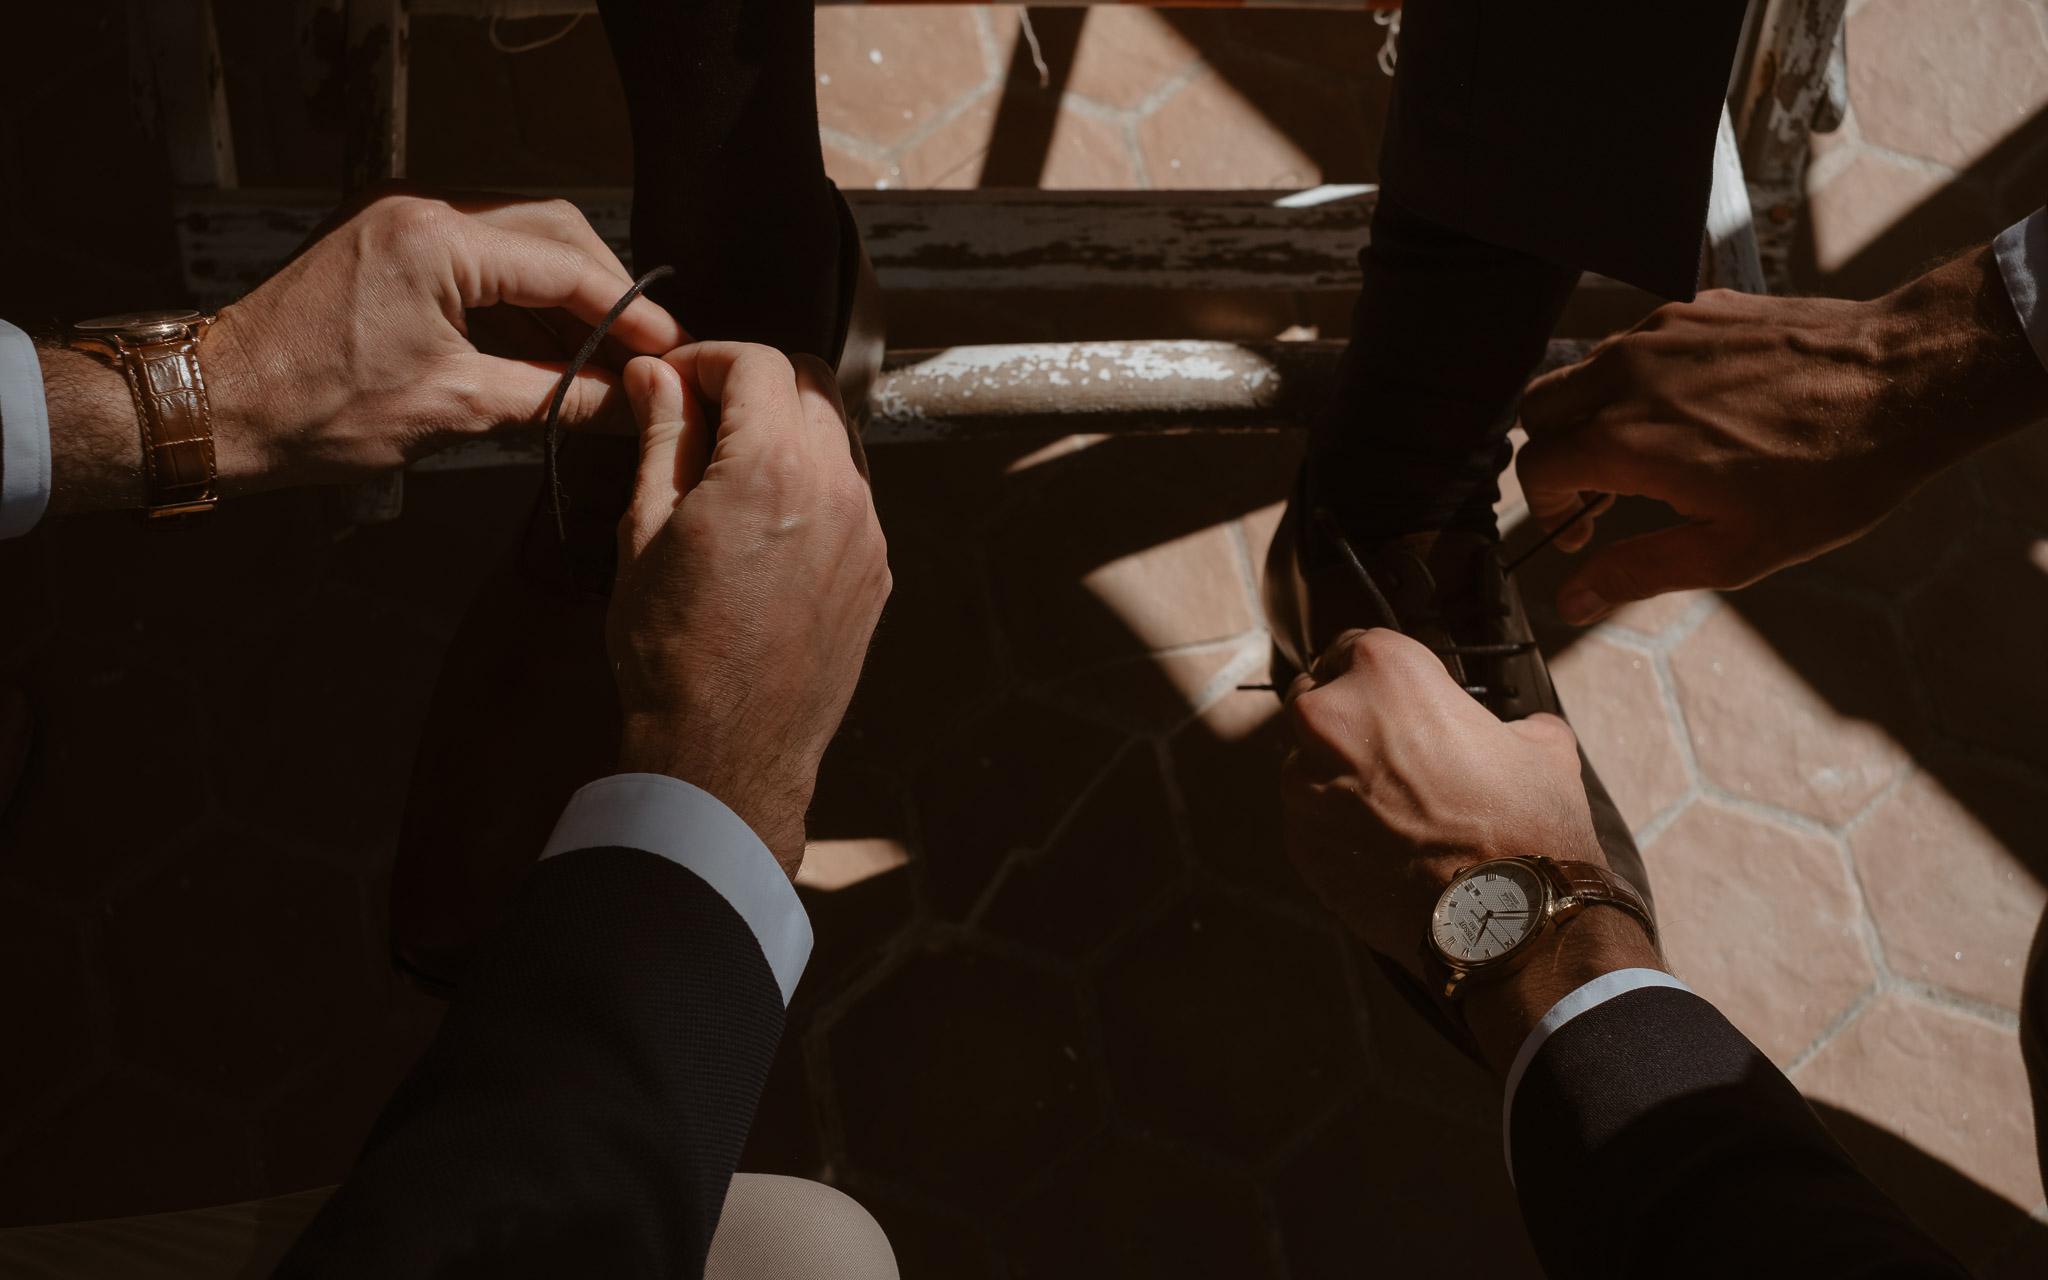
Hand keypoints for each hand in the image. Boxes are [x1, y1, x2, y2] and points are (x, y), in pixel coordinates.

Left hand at [44, 184, 685, 513]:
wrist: (217, 407)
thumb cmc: (317, 412)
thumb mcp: (455, 411)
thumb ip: (557, 398)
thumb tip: (632, 405)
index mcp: (437, 239)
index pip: (566, 265)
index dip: (629, 314)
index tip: (673, 352)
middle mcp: (423, 212)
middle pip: (554, 231)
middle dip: (607, 293)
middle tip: (648, 352)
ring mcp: (405, 223)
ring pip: (521, 240)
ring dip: (569, 295)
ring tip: (607, 357)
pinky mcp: (393, 247)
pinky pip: (482, 259)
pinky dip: (524, 299)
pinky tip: (550, 347)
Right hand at [607, 342, 890, 876]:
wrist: (728, 748)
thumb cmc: (675, 652)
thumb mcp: (644, 531)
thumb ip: (661, 438)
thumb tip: (657, 377)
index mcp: (773, 470)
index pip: (758, 362)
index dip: (708, 358)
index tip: (676, 381)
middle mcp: (837, 490)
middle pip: (811, 385)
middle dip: (755, 383)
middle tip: (701, 415)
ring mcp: (867, 532)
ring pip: (837, 437)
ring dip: (787, 431)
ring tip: (728, 472)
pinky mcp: (876, 570)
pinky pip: (851, 495)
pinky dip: (811, 484)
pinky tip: (762, 522)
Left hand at [1282, 629, 1658, 1070]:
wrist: (1508, 919)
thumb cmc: (1527, 825)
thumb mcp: (1541, 744)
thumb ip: (1509, 719)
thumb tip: (1511, 729)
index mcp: (1384, 670)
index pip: (1358, 645)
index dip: (1382, 674)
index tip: (1400, 698)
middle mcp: (1329, 715)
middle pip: (1319, 697)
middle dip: (1349, 718)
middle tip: (1393, 752)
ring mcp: (1303, 780)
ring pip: (1307, 760)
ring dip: (1338, 774)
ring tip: (1393, 808)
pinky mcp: (1296, 838)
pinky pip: (1309, 816)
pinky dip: (1334, 824)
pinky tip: (1381, 845)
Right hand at [1516, 246, 2047, 624]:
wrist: (1904, 379)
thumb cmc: (1829, 473)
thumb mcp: (1732, 550)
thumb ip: (1637, 573)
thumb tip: (1572, 600)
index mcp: (1625, 441)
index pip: (1535, 469)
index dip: (1547, 511)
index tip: (1581, 533)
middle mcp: (1625, 376)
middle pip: (1539, 411)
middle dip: (1553, 456)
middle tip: (1600, 493)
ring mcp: (1658, 333)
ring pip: (1582, 372)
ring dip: (1592, 416)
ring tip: (1648, 454)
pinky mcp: (1692, 308)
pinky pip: (1633, 344)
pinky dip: (1635, 381)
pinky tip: (1691, 410)